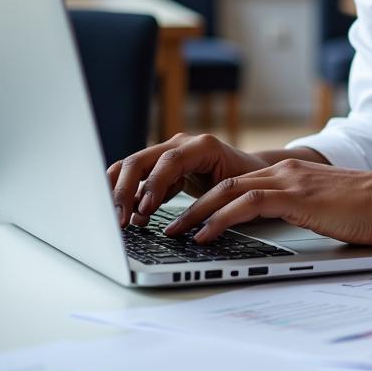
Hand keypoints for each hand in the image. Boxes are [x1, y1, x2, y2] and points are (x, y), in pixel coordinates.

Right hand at [108, 133, 269, 227]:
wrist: (250, 171)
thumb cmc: (246, 182)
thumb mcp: (234, 190)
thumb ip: (212, 202)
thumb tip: (187, 225)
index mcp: (203, 146)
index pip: (169, 161)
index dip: (154, 184)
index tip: (144, 209)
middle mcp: (182, 144)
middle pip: (141, 160)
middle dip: (126, 190)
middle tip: (120, 220)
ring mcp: (169, 152)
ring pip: (132, 166)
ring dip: (121, 192)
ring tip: (122, 220)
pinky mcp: (162, 165)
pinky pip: (137, 176)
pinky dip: (130, 195)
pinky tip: (133, 217)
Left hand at [163, 159, 371, 246]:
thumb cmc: (367, 210)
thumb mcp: (326, 208)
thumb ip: (303, 210)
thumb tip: (287, 229)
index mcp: (291, 174)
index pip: (238, 182)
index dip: (208, 199)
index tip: (188, 216)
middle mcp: (285, 171)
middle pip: (223, 183)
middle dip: (191, 204)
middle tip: (168, 225)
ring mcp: (288, 181)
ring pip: (227, 190)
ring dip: (196, 213)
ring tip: (175, 233)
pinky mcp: (294, 196)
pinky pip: (246, 205)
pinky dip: (220, 219)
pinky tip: (205, 235)